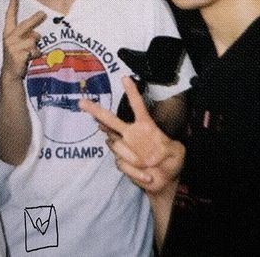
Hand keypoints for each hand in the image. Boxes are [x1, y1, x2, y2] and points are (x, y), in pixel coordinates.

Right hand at [2, 0, 45, 81]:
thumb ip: (25, 34)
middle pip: (24, 26)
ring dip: (36, 45)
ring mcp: (13, 47)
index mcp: (8, 33)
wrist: (10, 72)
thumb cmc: (16, 56)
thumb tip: (37, 29)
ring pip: (32, 40)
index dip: (12, 6)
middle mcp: (9, 38)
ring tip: (31, 51)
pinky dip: (35, 54)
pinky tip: (30, 57)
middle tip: (42, 13)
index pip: (9, 17)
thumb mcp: (17, 43)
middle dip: (34, 19)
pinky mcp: (18, 55)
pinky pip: (33, 50)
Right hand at [80, 76, 184, 194]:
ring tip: (146, 163)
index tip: (125, 78)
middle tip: (81, 102)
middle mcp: (131, 134)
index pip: (137, 106)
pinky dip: (136, 171)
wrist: (164, 181)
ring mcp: (125, 148)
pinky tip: (147, 175)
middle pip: (110, 119)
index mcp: (146, 126)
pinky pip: (122, 163)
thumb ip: (169, 148)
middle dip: (95, 110)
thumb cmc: (172, 162)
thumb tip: (153, 152)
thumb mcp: (177, 152)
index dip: (132, 92)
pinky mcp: (122, 162)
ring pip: (115, 144)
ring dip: (131, 155)